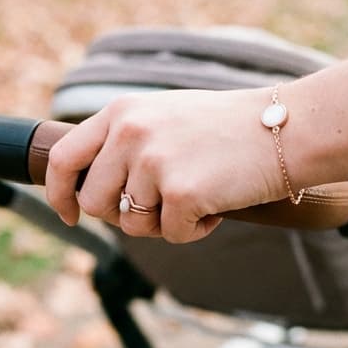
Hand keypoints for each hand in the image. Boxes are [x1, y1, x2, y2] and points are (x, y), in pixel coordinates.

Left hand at [45, 87, 283, 242]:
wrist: (286, 128)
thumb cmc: (231, 127)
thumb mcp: (165, 116)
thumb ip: (126, 142)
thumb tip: (94, 190)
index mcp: (122, 112)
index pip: (62, 158)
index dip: (60, 194)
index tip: (71, 214)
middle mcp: (130, 133)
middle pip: (96, 202)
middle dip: (124, 216)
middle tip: (162, 206)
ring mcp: (153, 162)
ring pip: (132, 224)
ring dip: (164, 222)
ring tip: (198, 195)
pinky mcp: (180, 192)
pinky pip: (171, 235)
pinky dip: (195, 230)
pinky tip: (217, 204)